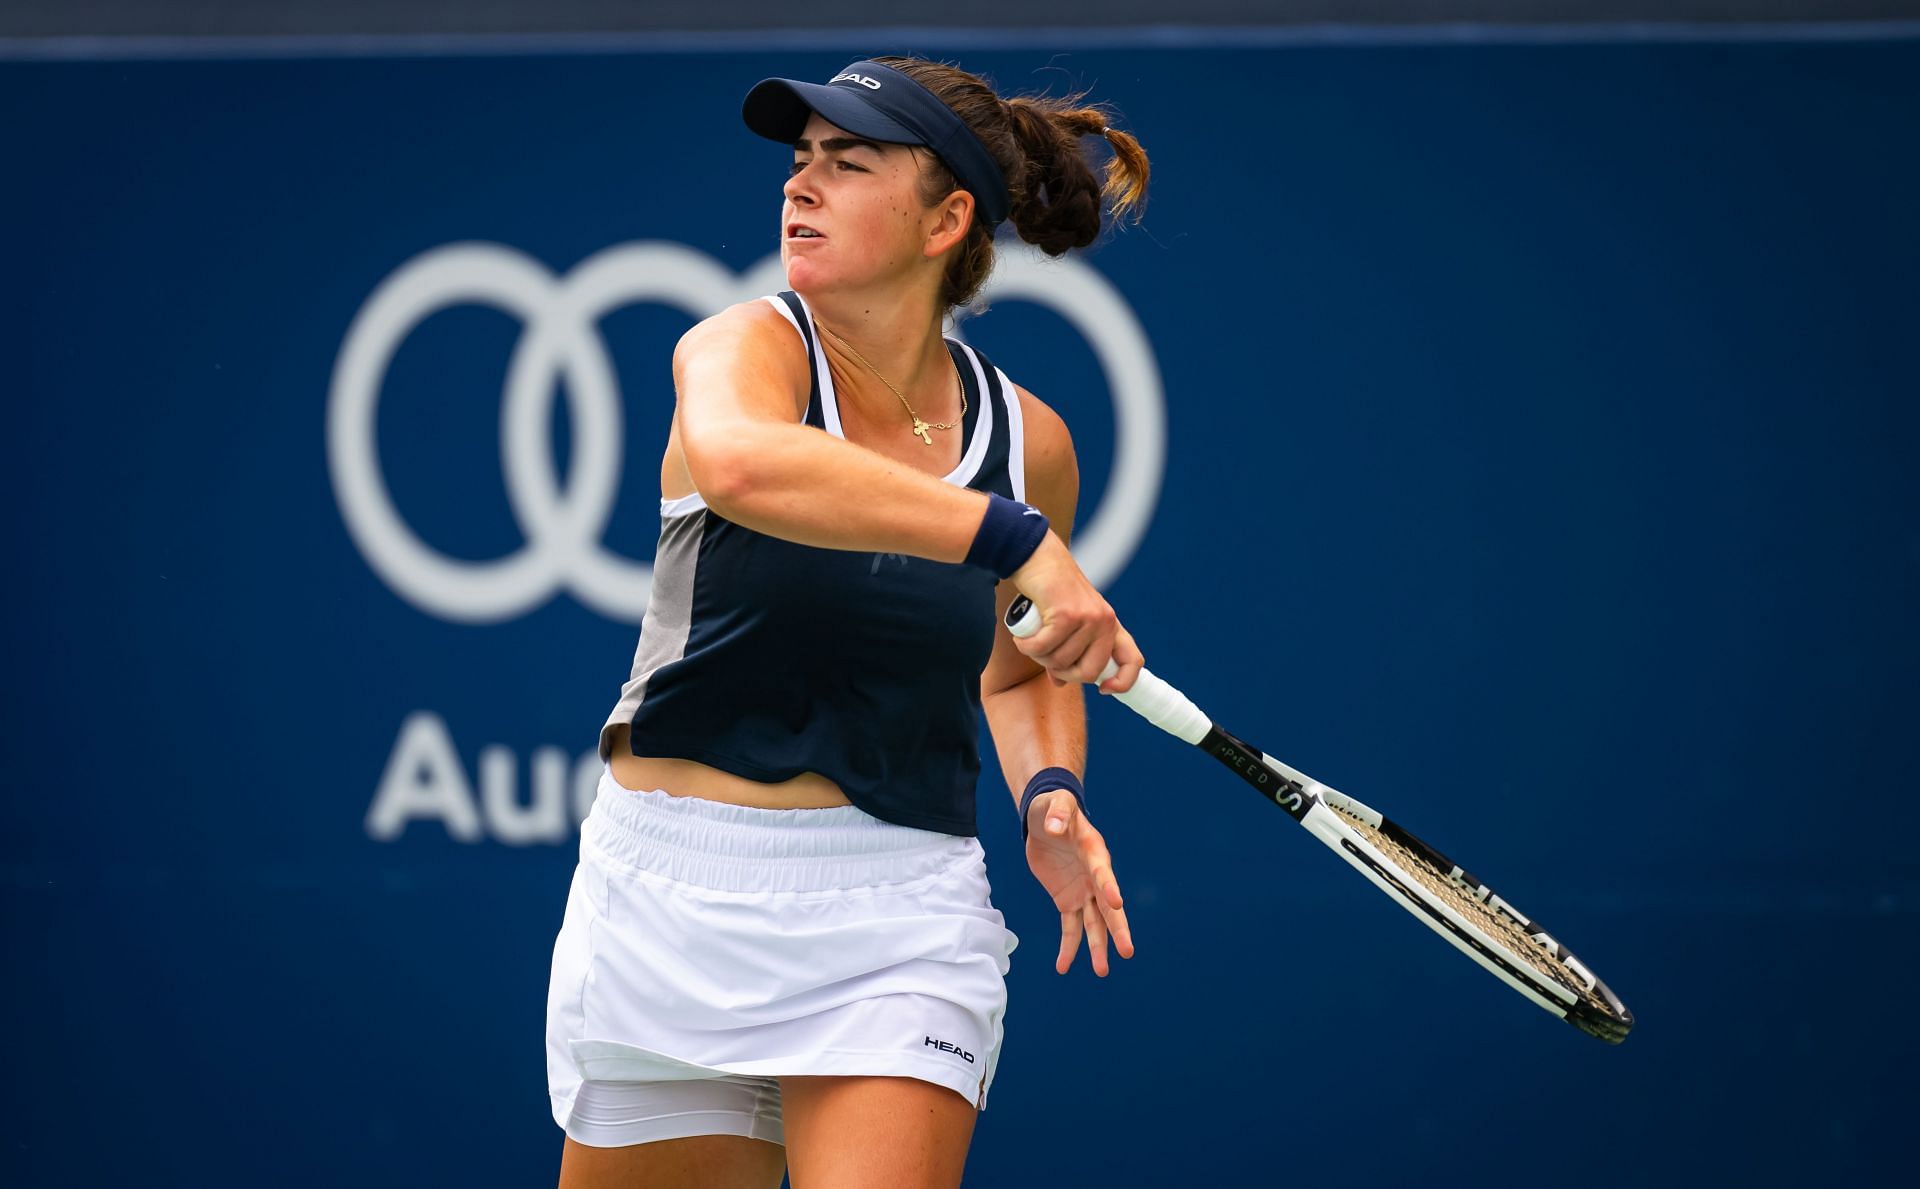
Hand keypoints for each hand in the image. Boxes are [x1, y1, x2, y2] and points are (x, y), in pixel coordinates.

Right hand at [1009, 534, 1144, 693]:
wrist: (1039, 558)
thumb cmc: (1051, 593)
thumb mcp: (1068, 624)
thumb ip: (1068, 652)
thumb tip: (1060, 683)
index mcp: (1111, 626)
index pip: (1133, 661)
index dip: (1123, 683)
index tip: (1103, 690)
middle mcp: (1105, 622)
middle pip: (1089, 672)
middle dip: (1063, 673)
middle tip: (1045, 659)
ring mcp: (1088, 618)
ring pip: (1061, 661)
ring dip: (1038, 656)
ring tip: (1029, 640)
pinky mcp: (1067, 614)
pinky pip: (1044, 647)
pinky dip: (1027, 646)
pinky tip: (1021, 638)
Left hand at [1024, 790, 1133, 976]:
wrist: (1046, 818)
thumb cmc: (1054, 808)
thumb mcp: (1055, 804)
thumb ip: (1057, 812)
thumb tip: (1054, 826)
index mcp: (1094, 852)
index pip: (1103, 872)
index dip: (1109, 887)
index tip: (1117, 902)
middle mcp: (1094, 877)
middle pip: (1107, 907)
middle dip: (1117, 929)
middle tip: (1127, 951)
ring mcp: (1083, 891)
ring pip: (1093, 924)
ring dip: (1097, 947)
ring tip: (1101, 971)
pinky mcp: (1067, 900)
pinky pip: (1070, 927)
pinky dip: (1068, 947)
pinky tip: (1063, 966)